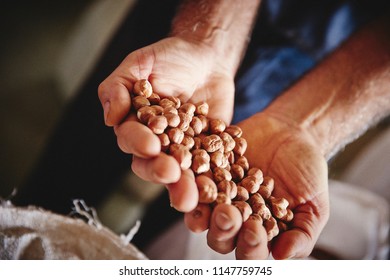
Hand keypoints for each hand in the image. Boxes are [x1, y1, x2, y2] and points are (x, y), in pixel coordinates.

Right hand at [98, 36, 234, 211]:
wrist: (207, 60)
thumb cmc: (168, 58)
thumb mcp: (140, 63)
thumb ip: (119, 87)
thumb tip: (110, 118)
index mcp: (135, 126)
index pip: (131, 140)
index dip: (139, 144)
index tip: (151, 146)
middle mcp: (157, 144)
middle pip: (153, 165)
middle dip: (160, 172)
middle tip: (171, 174)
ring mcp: (184, 151)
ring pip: (181, 174)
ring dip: (186, 186)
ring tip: (194, 195)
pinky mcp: (209, 153)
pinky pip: (211, 169)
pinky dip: (216, 179)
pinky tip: (221, 188)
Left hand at [185, 112, 329, 258]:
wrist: (293, 133)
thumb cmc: (307, 173)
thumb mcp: (313, 205)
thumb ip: (302, 233)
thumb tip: (281, 257)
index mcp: (258, 233)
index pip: (250, 250)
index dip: (250, 245)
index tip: (255, 230)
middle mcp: (234, 218)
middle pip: (219, 234)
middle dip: (222, 227)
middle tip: (227, 213)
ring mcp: (218, 194)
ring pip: (202, 209)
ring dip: (200, 205)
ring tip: (206, 192)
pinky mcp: (208, 170)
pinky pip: (196, 176)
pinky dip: (193, 174)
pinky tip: (196, 166)